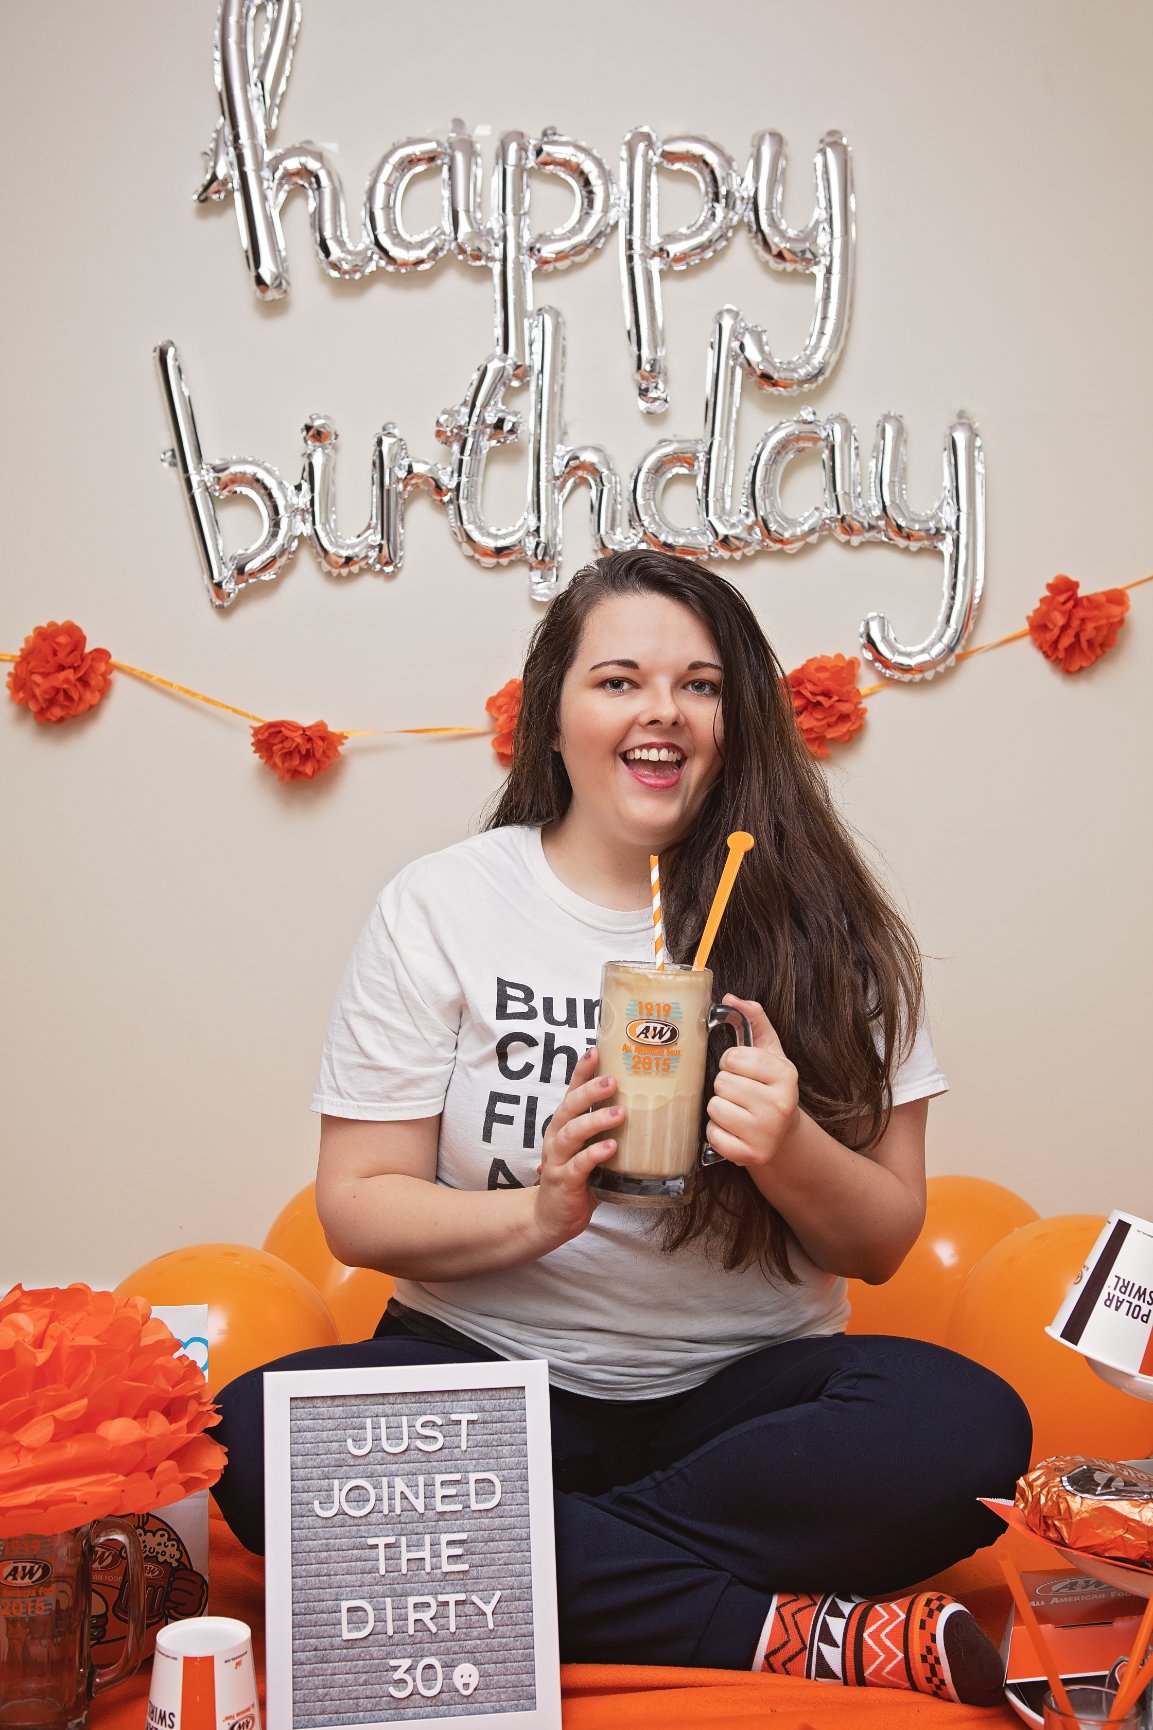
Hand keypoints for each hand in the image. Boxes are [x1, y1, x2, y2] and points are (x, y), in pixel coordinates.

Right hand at [533, 1047, 621, 1247]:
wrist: (552, 1216)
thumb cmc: (579, 1177)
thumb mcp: (591, 1147)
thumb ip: (608, 1130)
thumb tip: (648, 1107)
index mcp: (565, 1124)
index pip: (572, 1091)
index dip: (582, 1070)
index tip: (595, 1050)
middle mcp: (557, 1137)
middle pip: (569, 1106)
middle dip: (590, 1090)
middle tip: (613, 1080)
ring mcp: (557, 1159)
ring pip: (571, 1133)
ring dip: (594, 1120)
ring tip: (619, 1113)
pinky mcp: (563, 1181)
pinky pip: (578, 1165)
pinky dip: (594, 1154)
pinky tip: (611, 1148)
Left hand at [705, 996, 799, 1169]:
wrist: (783, 1136)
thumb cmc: (770, 1088)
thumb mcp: (770, 1053)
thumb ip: (754, 1020)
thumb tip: (732, 997)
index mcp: (786, 1076)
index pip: (735, 1057)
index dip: (732, 1061)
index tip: (742, 1069)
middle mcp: (779, 1106)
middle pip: (721, 1082)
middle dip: (725, 1085)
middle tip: (740, 1092)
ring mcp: (765, 1133)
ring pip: (714, 1107)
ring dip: (719, 1108)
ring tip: (737, 1110)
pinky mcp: (749, 1155)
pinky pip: (712, 1134)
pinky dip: (717, 1131)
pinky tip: (733, 1129)